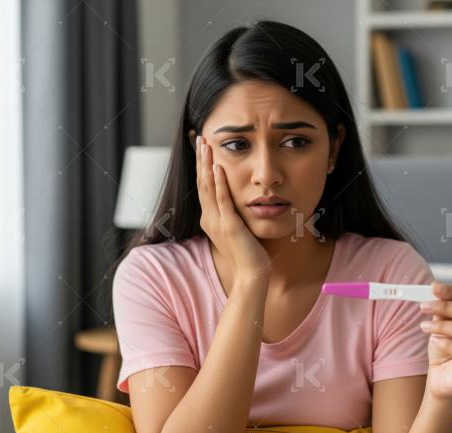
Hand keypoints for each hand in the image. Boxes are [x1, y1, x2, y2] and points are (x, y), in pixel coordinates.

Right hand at [195, 134, 271, 282]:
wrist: (251, 274)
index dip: (202, 166)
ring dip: (206, 165)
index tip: (202, 147)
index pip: (204, 186)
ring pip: (208, 188)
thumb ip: (234, 214)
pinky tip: (218, 168)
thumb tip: (238, 199)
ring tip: (205, 146)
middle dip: (201, 159)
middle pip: (202, 182)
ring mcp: (218, 222)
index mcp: (211, 218)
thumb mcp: (238, 229)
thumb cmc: (249, 253)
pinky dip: (219, 184)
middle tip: (200, 137)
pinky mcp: (230, 226)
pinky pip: (222, 201)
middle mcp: (210, 218)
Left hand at [419, 281, 451, 401]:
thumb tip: (436, 289)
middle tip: (425, 306)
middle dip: (447, 307)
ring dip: (444, 326)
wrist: (441, 378)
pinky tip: (436, 341)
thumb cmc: (446, 349)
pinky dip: (447, 344)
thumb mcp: (444, 324)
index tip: (434, 288)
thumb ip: (444, 308)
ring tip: (426, 327)